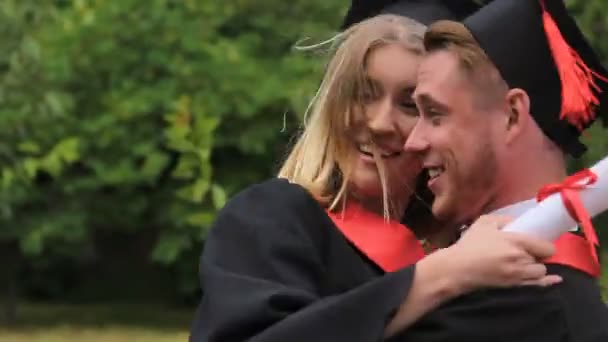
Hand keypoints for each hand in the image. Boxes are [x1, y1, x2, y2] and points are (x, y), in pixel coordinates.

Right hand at [444, 215, 562, 295]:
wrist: (457, 268)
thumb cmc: (470, 245)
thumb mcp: (484, 223)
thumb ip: (505, 220)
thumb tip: (519, 222)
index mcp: (515, 241)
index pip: (546, 246)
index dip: (544, 245)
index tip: (538, 243)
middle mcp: (521, 259)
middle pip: (543, 259)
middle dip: (537, 255)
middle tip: (525, 253)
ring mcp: (518, 275)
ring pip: (540, 272)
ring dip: (535, 267)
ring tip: (523, 264)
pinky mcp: (514, 286)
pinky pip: (538, 285)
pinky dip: (547, 282)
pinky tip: (555, 279)